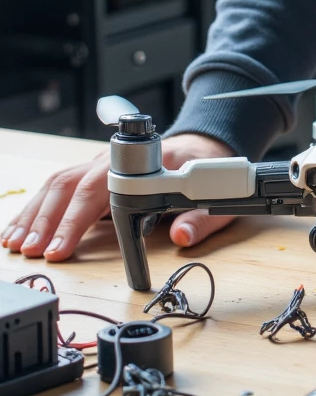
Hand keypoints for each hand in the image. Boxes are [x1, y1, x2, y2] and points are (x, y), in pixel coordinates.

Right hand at [1, 133, 236, 262]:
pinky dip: (37, 207)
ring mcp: (101, 162)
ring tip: (17, 243)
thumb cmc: (204, 169)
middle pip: (72, 183)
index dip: (78, 219)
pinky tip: (21, 227)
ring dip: (36, 214)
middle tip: (33, 250)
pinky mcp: (93, 172)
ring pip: (59, 183)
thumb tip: (182, 237)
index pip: (103, 187)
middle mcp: (115, 158)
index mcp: (144, 161)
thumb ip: (201, 218)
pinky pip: (59, 186)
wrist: (201, 144)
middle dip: (48, 220)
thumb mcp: (216, 195)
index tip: (61, 247)